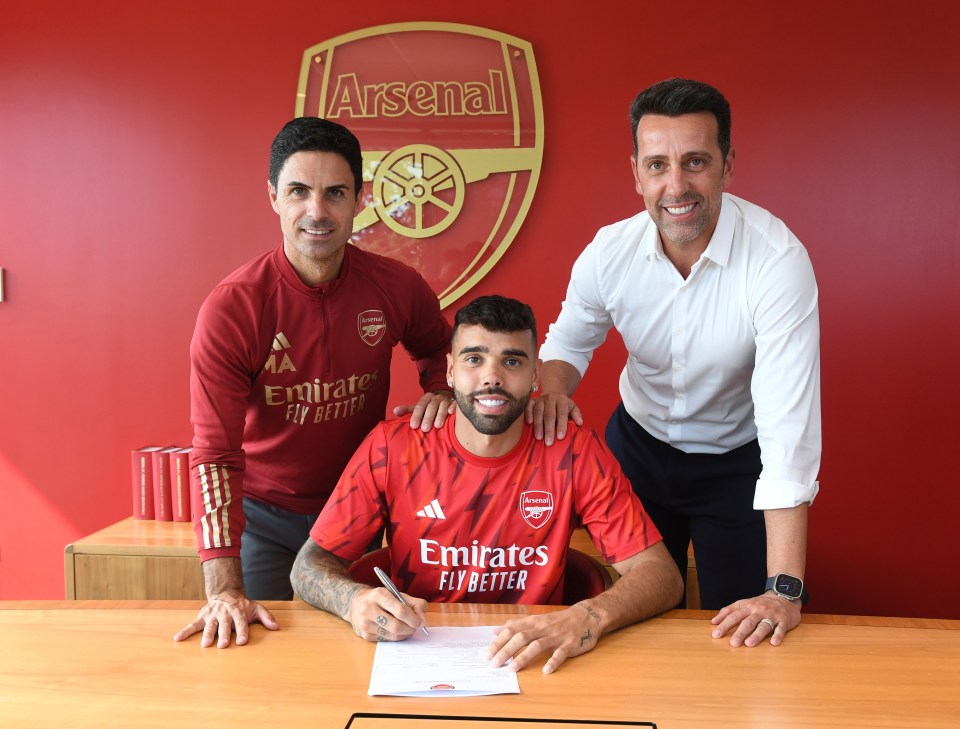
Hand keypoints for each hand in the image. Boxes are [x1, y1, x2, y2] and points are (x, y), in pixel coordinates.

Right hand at [173, 589, 278, 647]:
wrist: (225, 593)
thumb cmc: (242, 605)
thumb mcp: (256, 608)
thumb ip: (266, 617)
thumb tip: (276, 628)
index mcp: (238, 611)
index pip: (241, 622)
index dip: (242, 631)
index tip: (243, 641)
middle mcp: (225, 613)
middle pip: (224, 625)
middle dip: (224, 635)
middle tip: (223, 645)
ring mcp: (212, 615)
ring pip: (209, 625)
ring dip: (207, 635)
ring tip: (205, 645)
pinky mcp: (203, 616)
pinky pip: (193, 625)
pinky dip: (185, 631)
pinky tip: (178, 639)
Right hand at [346, 586, 427, 641]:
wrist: (356, 603)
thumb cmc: (381, 599)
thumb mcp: (397, 594)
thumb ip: (415, 603)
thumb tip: (422, 619)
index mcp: (378, 594)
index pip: (400, 611)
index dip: (414, 618)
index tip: (420, 622)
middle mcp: (368, 608)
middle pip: (396, 626)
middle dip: (410, 628)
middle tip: (415, 627)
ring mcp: (365, 623)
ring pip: (392, 635)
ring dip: (404, 634)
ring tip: (407, 628)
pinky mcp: (365, 635)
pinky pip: (387, 640)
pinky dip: (396, 637)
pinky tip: (396, 631)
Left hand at [394, 391, 455, 431]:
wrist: (447, 401)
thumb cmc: (430, 408)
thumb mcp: (419, 408)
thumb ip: (408, 410)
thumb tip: (395, 411)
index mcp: (426, 398)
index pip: (420, 406)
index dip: (416, 416)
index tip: (413, 426)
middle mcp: (436, 398)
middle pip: (431, 406)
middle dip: (428, 417)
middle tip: (424, 429)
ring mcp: (447, 400)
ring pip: (443, 406)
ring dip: (440, 415)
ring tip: (437, 426)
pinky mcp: (455, 403)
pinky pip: (455, 404)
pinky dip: (454, 408)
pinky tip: (451, 414)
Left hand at [487, 603, 601, 673]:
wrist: (586, 616)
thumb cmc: (558, 620)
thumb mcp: (536, 619)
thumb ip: (517, 625)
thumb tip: (496, 631)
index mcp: (534, 622)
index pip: (512, 630)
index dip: (499, 642)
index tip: (487, 653)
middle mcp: (543, 628)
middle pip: (521, 637)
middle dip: (506, 650)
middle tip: (494, 663)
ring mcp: (556, 636)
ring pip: (537, 645)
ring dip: (524, 657)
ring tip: (512, 668)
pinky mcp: (569, 645)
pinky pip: (560, 653)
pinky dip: (553, 661)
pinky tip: (546, 670)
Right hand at [525, 393, 582, 444]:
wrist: (553, 394)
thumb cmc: (563, 406)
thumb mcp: (572, 408)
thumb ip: (576, 415)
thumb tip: (580, 423)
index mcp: (562, 400)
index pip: (562, 413)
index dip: (561, 425)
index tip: (560, 437)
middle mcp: (551, 398)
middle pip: (549, 414)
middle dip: (549, 429)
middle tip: (549, 442)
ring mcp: (540, 399)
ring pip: (538, 412)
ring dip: (538, 426)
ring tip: (539, 438)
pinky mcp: (532, 401)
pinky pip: (528, 407)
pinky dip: (528, 414)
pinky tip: (529, 423)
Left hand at [710, 593, 801, 646]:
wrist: (783, 596)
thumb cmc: (759, 604)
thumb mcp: (743, 604)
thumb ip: (728, 611)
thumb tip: (713, 622)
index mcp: (747, 607)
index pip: (733, 616)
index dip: (724, 625)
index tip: (716, 635)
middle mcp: (758, 611)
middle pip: (747, 622)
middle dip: (739, 633)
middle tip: (733, 643)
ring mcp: (771, 615)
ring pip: (763, 625)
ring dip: (756, 635)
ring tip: (748, 644)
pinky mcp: (784, 620)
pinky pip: (781, 628)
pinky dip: (777, 635)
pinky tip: (773, 643)